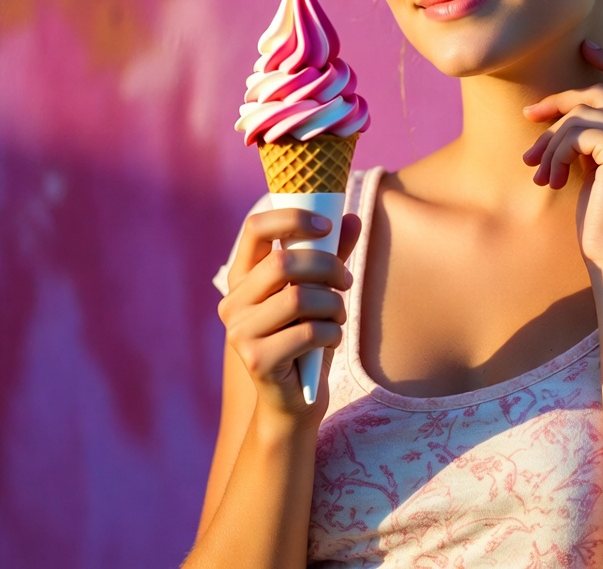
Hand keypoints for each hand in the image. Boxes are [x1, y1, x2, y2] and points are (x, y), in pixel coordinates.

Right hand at [217, 208, 361, 421]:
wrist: (294, 403)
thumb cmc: (306, 339)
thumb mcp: (319, 292)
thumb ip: (331, 255)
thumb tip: (352, 218)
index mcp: (243, 278)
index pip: (255, 227)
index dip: (292, 219)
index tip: (326, 226)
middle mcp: (232, 302)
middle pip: (283, 262)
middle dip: (327, 267)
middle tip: (346, 281)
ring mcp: (239, 332)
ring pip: (299, 297)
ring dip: (333, 305)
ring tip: (338, 316)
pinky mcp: (256, 360)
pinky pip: (308, 332)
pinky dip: (333, 333)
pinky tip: (331, 341)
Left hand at [522, 41, 602, 272]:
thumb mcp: (597, 171)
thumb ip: (592, 139)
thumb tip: (561, 117)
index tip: (585, 47)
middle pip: (598, 94)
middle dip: (558, 103)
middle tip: (528, 116)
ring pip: (581, 115)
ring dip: (550, 142)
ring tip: (538, 171)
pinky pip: (575, 132)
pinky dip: (554, 153)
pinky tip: (551, 179)